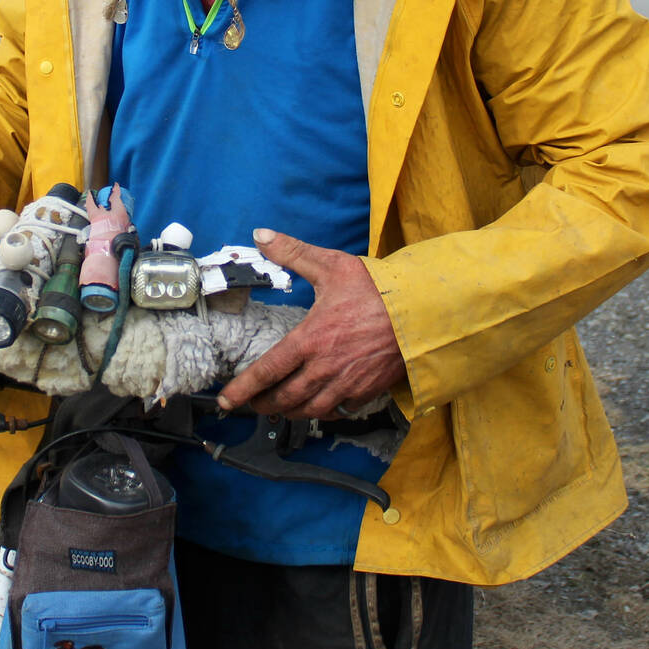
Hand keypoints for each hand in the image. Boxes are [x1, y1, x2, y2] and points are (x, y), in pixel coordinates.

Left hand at [216, 229, 405, 419]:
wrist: (421, 311)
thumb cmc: (377, 289)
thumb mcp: (331, 265)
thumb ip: (292, 253)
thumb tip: (261, 235)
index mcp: (310, 339)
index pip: (267, 371)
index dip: (243, 389)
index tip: (226, 400)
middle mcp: (324, 367)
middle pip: (284, 398)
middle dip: (262, 404)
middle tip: (250, 404)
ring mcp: (346, 383)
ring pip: (309, 410)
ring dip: (288, 412)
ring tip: (278, 409)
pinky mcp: (366, 390)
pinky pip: (337, 411)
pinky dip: (321, 412)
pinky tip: (316, 406)